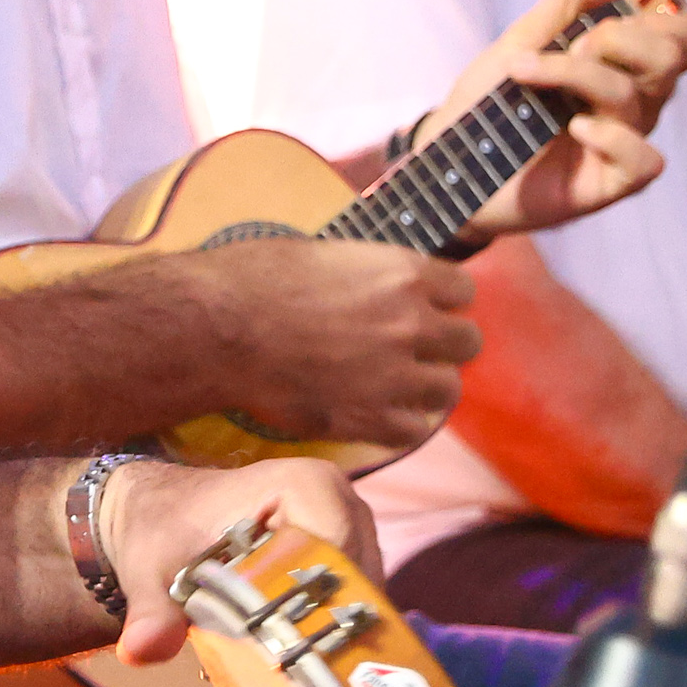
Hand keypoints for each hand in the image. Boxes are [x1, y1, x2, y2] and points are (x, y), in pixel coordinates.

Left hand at [98, 455, 378, 668]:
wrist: (162, 518)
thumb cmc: (159, 532)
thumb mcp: (150, 572)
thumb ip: (152, 612)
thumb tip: (140, 651)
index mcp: (304, 486)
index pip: (338, 555)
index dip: (320, 607)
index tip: (286, 650)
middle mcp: (342, 502)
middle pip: (359, 584)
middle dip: (326, 632)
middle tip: (286, 672)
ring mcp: (353, 530)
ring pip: (363, 601)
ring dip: (329, 638)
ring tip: (288, 670)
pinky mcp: (351, 558)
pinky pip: (354, 603)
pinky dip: (328, 634)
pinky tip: (294, 659)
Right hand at [147, 232, 480, 450]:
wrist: (219, 329)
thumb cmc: (253, 279)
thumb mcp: (321, 255)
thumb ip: (365, 274)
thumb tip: (371, 285)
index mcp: (402, 273)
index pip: (463, 290)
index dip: (443, 301)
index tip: (425, 308)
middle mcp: (411, 323)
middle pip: (467, 342)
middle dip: (443, 346)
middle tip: (412, 351)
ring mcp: (395, 375)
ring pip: (448, 389)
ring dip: (425, 388)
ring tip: (394, 387)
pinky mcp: (370, 418)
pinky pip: (413, 431)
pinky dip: (397, 426)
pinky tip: (373, 414)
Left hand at [434, 0, 686, 240]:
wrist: (449, 160)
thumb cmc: (490, 99)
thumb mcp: (525, 38)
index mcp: (623, 63)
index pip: (686, 37)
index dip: (672, 22)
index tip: (611, 19)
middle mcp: (634, 101)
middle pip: (670, 56)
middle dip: (620, 38)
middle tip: (572, 45)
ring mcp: (624, 141)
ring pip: (641, 96)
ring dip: (580, 75)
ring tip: (529, 74)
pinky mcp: (611, 183)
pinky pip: (645, 160)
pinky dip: (614, 138)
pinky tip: (576, 128)